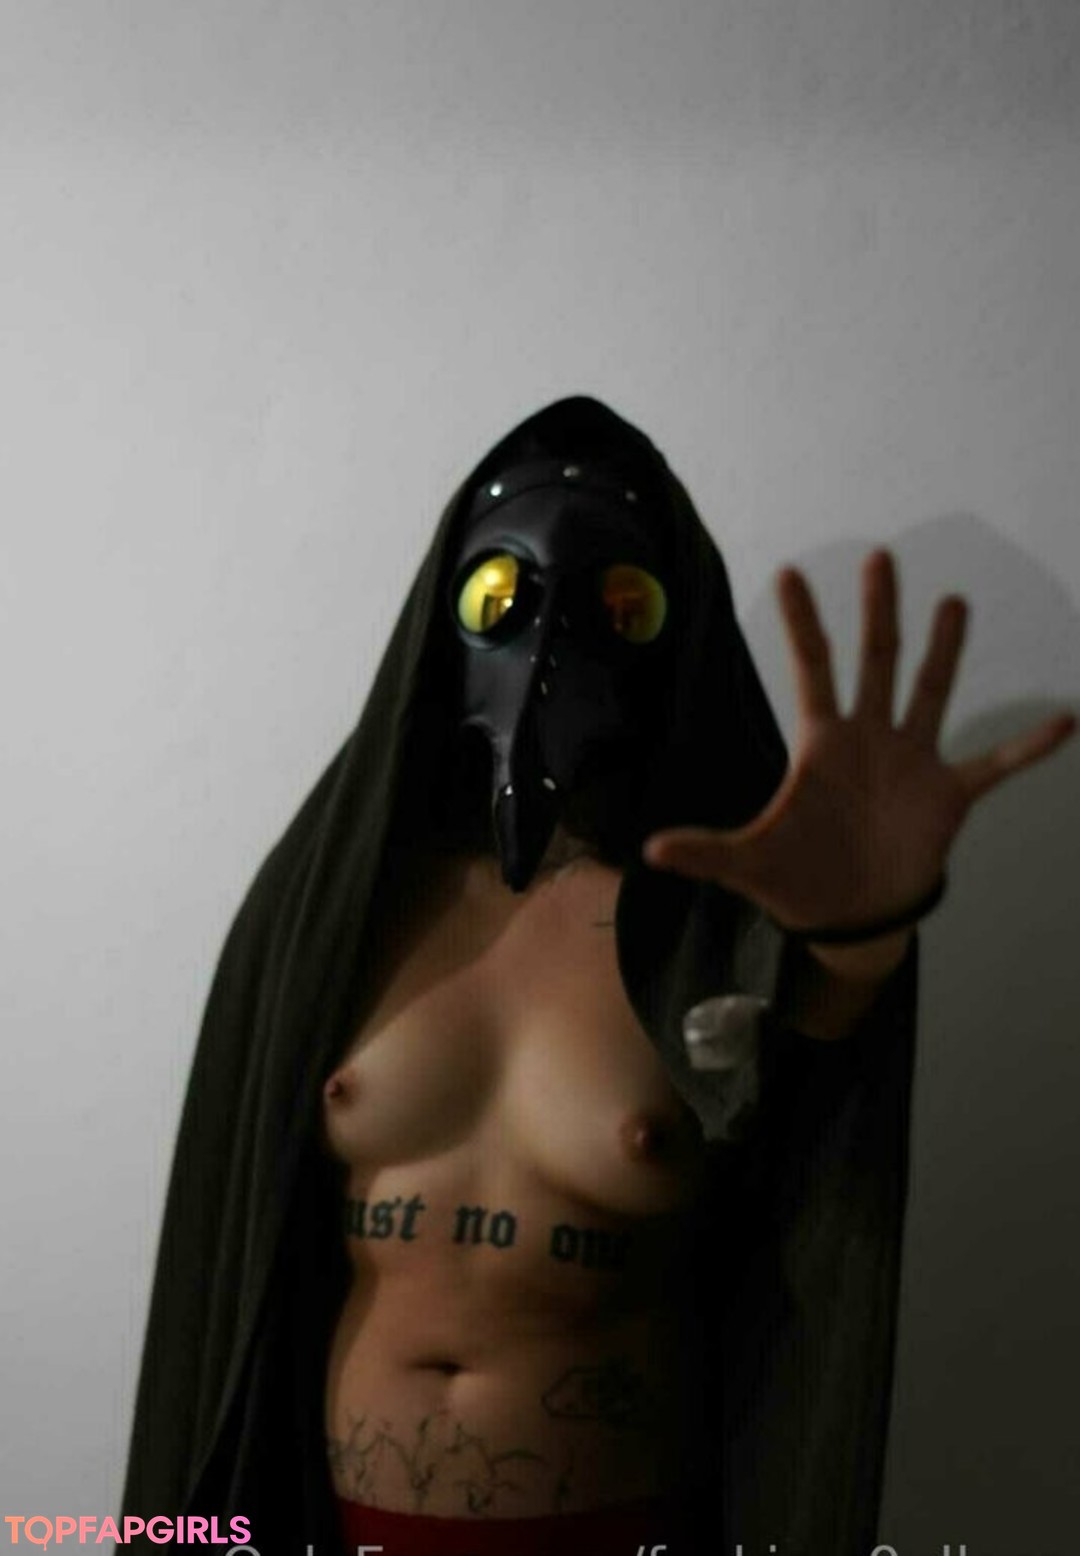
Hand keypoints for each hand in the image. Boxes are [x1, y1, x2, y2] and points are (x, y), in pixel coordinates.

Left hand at [643, 550, 1075, 935]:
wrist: (848, 917)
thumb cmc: (797, 880)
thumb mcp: (747, 862)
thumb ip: (705, 851)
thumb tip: (651, 852)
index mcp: (821, 744)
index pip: (812, 668)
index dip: (805, 623)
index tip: (791, 571)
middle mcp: (869, 738)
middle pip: (875, 660)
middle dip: (879, 611)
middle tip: (880, 556)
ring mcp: (912, 762)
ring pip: (931, 692)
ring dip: (945, 652)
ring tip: (956, 601)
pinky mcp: (949, 796)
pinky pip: (996, 765)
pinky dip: (1028, 746)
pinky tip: (1064, 719)